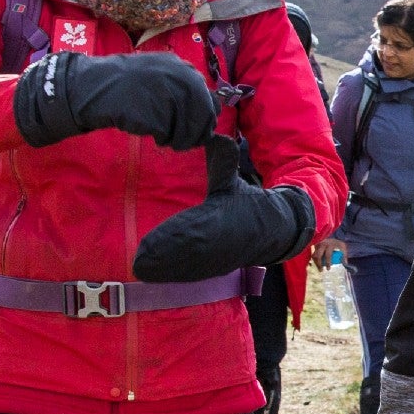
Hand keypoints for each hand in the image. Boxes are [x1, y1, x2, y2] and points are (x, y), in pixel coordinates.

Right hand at [15, 50, 215, 149]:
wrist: (95, 87)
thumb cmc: (127, 84)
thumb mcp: (160, 75)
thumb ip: (184, 89)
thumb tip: (210, 115)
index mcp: (183, 68)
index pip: (210, 101)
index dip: (205, 119)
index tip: (198, 130)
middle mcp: (180, 79)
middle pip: (203, 117)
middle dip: (196, 134)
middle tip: (185, 143)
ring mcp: (168, 95)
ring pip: (188, 129)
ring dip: (181, 139)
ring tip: (167, 140)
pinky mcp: (155, 113)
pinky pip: (169, 134)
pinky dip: (164, 139)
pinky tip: (154, 136)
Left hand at [134, 136, 315, 281]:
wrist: (275, 229)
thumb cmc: (248, 202)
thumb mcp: (233, 181)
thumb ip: (221, 161)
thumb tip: (215, 136)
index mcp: (222, 216)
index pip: (194, 230)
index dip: (171, 238)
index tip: (147, 244)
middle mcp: (220, 242)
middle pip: (186, 253)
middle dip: (162, 257)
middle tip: (137, 261)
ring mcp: (219, 258)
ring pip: (188, 267)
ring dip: (164, 270)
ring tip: (141, 270)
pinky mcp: (217, 269)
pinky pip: (194, 275)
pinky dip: (174, 277)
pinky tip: (155, 277)